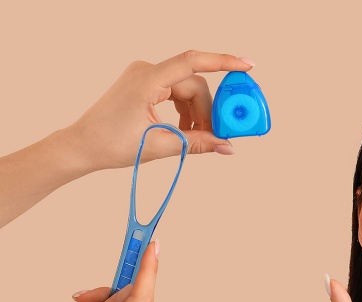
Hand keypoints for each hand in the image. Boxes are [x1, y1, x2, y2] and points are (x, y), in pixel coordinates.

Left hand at [67, 50, 254, 171]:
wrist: (82, 146)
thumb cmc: (111, 144)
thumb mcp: (161, 146)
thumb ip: (198, 143)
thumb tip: (228, 146)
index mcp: (147, 80)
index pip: (192, 62)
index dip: (222, 61)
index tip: (247, 66)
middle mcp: (147, 71)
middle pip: (194, 85)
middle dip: (208, 111)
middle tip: (216, 136)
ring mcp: (146, 77)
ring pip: (188, 90)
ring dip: (198, 114)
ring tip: (198, 138)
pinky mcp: (146, 85)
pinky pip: (177, 93)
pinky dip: (187, 112)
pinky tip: (187, 131)